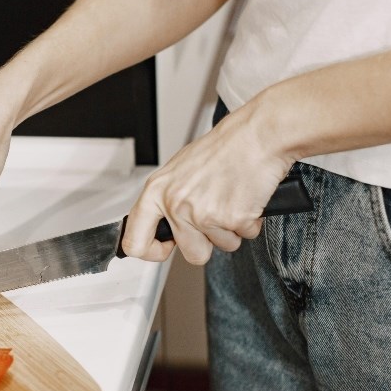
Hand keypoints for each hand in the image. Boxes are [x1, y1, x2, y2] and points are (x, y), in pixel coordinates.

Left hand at [120, 101, 293, 264]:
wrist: (256, 136)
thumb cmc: (223, 148)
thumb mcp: (179, 170)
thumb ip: (168, 199)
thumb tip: (165, 224)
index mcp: (157, 192)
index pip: (135, 241)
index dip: (152, 252)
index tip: (166, 247)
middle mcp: (176, 205)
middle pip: (192, 254)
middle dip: (209, 243)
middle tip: (215, 217)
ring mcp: (203, 214)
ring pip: (223, 246)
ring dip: (231, 229)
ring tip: (232, 198)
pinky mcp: (232, 218)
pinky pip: (245, 235)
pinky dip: (250, 221)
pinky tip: (246, 197)